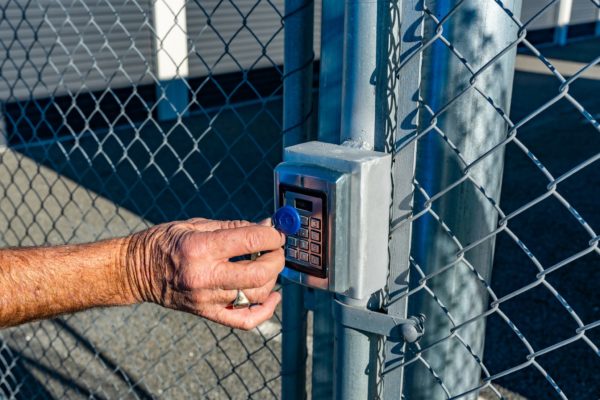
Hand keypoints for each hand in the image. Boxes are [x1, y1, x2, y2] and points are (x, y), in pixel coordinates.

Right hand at [123, 218, 284, 329]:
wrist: (136, 272)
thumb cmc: (164, 242)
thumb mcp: (196, 224)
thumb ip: (234, 226)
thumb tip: (267, 226)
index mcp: (201, 248)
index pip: (251, 241)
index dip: (272, 236)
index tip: (277, 233)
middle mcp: (204, 276)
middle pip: (258, 273)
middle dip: (277, 259)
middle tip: (277, 249)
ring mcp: (207, 299)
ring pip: (256, 295)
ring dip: (272, 280)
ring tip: (268, 266)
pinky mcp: (207, 313)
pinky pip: (245, 320)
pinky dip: (265, 311)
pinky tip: (273, 297)